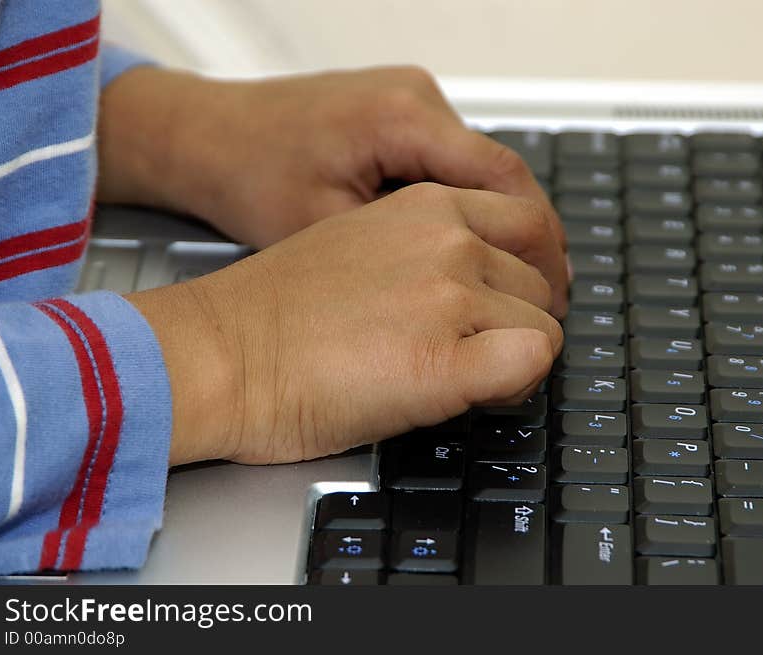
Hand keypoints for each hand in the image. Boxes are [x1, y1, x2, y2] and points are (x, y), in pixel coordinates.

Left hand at [96, 65, 565, 277]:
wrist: (202, 136)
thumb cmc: (248, 175)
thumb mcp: (329, 231)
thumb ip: (406, 258)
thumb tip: (466, 300)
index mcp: (403, 119)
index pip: (504, 179)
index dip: (538, 241)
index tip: (550, 289)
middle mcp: (415, 99)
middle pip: (503, 175)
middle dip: (529, 239)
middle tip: (544, 298)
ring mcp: (407, 102)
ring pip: (480, 174)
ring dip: (501, 227)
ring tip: (513, 285)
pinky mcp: (395, 116)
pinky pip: (451, 166)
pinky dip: (469, 210)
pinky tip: (470, 254)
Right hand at [127, 184, 564, 464]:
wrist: (219, 355)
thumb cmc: (270, 314)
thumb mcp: (361, 244)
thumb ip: (425, 250)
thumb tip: (475, 284)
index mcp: (426, 205)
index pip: (529, 227)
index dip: (529, 275)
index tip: (515, 305)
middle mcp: (447, 240)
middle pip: (541, 282)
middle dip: (523, 320)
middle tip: (484, 350)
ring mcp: (449, 294)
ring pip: (544, 326)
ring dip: (517, 355)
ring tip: (464, 374)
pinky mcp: (445, 358)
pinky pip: (532, 361)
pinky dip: (518, 383)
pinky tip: (476, 392)